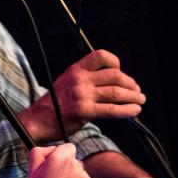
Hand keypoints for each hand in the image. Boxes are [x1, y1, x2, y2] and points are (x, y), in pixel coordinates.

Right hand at [20, 49, 145, 141]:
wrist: (37, 121)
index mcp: (75, 70)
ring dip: (132, 96)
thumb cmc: (53, 106)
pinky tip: (134, 112)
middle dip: (129, 83)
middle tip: (136, 91)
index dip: (115, 62)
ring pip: (116, 92)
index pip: (101, 56)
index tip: (120, 72)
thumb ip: (85, 81)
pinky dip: (126, 110)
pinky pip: (111, 109)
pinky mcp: (84, 111)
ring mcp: (82, 95)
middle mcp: (80, 79)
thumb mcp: (66, 84)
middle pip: (114, 75)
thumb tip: (111, 85)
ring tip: (140, 101)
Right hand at [25, 143, 99, 177]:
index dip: (62, 158)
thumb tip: (53, 148)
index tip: (56, 170)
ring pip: (83, 176)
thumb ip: (39, 152)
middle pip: (76, 163)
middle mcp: (74, 165)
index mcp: (59, 157)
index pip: (69, 148)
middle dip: (69, 172)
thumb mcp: (32, 170)